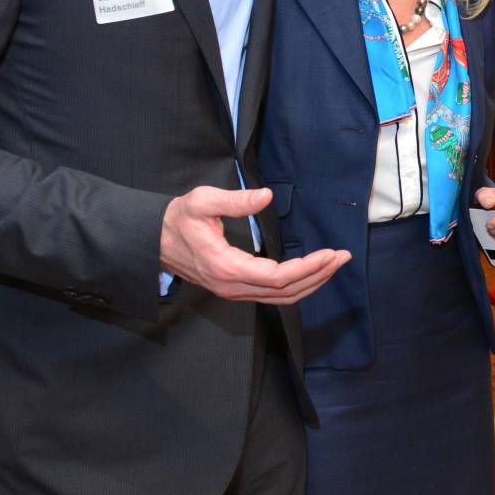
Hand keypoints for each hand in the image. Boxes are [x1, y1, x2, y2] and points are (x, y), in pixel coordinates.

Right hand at [159, 186, 348, 304]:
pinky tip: (311, 272)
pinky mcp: (235, 288)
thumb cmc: (177, 219)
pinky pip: (272, 295)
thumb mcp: (202, 202)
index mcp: (226, 267)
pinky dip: (296, 286)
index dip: (307, 268)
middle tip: (343, 257)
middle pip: (285, 292)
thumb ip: (235, 201)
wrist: (152, 240)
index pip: (277, 277)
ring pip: (281, 298)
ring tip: (333, 264)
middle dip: (318, 275)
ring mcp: (233, 291)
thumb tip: (266, 196)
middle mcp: (232, 286)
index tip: (330, 253)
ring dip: (311, 283)